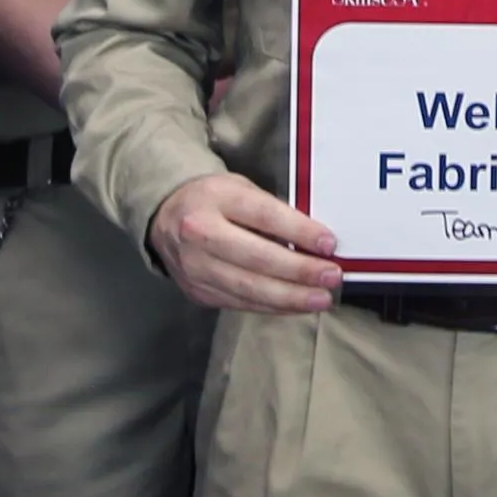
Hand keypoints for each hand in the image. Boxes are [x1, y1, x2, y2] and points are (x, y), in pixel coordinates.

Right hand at [148, 173, 340, 313]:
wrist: (164, 215)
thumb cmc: (216, 199)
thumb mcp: (242, 189)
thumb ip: (274, 212)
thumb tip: (317, 242)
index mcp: (216, 198)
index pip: (265, 216)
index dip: (299, 232)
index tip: (330, 244)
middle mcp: (199, 233)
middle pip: (257, 257)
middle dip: (299, 271)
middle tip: (332, 277)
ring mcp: (194, 267)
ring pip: (248, 287)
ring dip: (290, 297)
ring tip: (321, 299)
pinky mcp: (196, 291)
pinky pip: (239, 302)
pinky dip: (272, 306)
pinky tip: (296, 305)